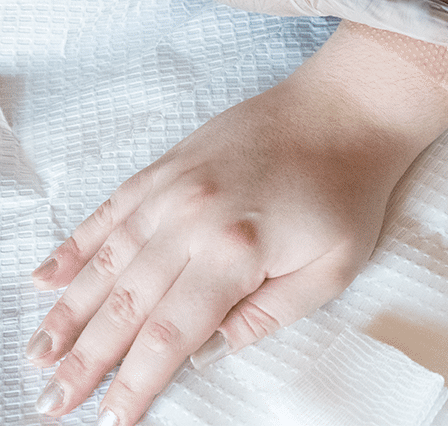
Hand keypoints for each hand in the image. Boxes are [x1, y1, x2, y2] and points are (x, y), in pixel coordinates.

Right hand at [25, 24, 447, 425]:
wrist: (346, 110)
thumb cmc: (348, 191)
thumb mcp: (333, 268)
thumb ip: (268, 315)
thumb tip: (209, 351)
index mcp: (235, 251)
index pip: (170, 334)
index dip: (136, 382)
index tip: (109, 419)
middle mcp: (191, 219)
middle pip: (126, 304)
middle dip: (86, 359)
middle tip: (53, 401)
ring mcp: (173, 188)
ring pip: (106, 261)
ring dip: (69, 312)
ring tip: (40, 353)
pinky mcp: (168, 165)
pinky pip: (110, 210)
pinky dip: (76, 246)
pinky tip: (47, 277)